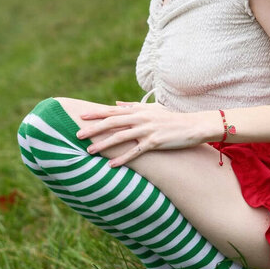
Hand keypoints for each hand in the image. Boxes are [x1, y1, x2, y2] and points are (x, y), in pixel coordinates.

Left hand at [76, 101, 204, 166]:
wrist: (191, 125)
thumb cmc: (170, 118)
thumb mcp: (151, 109)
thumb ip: (132, 106)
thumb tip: (115, 104)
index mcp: (137, 111)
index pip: (112, 111)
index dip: (96, 114)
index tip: (81, 116)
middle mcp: (140, 118)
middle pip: (112, 123)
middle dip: (94, 129)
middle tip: (78, 135)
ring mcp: (147, 130)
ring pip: (120, 137)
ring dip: (103, 144)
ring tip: (89, 151)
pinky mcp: (154, 142)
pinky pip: (135, 151)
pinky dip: (122, 158)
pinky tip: (111, 164)